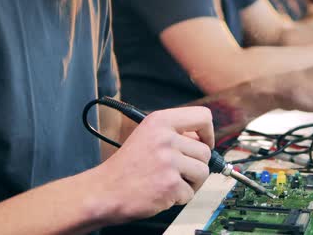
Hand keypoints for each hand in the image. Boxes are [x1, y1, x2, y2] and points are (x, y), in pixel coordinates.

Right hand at [92, 107, 213, 222]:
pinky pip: (191, 192)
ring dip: (191, 182)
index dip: (207, 133)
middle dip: (196, 165)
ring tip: (171, 182)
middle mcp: (165, 138)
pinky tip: (163, 192)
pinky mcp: (170, 184)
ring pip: (203, 172)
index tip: (203, 143)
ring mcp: (168, 161)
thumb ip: (174, 133)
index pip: (203, 116)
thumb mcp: (147, 135)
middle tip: (177, 171)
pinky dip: (180, 197)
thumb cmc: (126, 166)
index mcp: (160, 121)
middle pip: (205, 151)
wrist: (105, 191)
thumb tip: (204, 139)